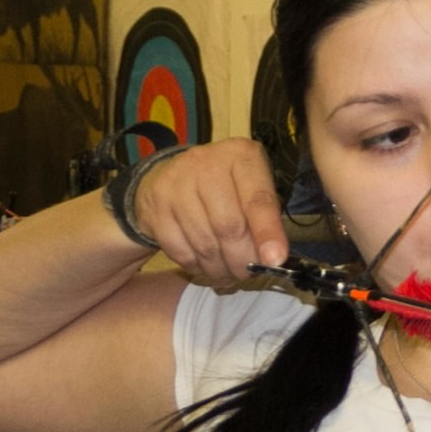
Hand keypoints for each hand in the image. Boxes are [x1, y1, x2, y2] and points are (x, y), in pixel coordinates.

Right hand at [132, 139, 284, 289]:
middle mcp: (206, 164)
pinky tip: (206, 268)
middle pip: (229, 227)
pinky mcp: (155, 207)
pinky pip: (180, 251)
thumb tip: (271, 259)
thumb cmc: (224, 185)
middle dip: (242, 260)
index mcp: (241, 156)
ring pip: (204, 244)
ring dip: (220, 270)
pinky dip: (197, 267)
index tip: (275, 260)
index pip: (258, 199)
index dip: (267, 232)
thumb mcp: (251, 187)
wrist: (168, 175)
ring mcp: (175, 185)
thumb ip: (265, 217)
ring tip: (229, 275)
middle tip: (247, 274)